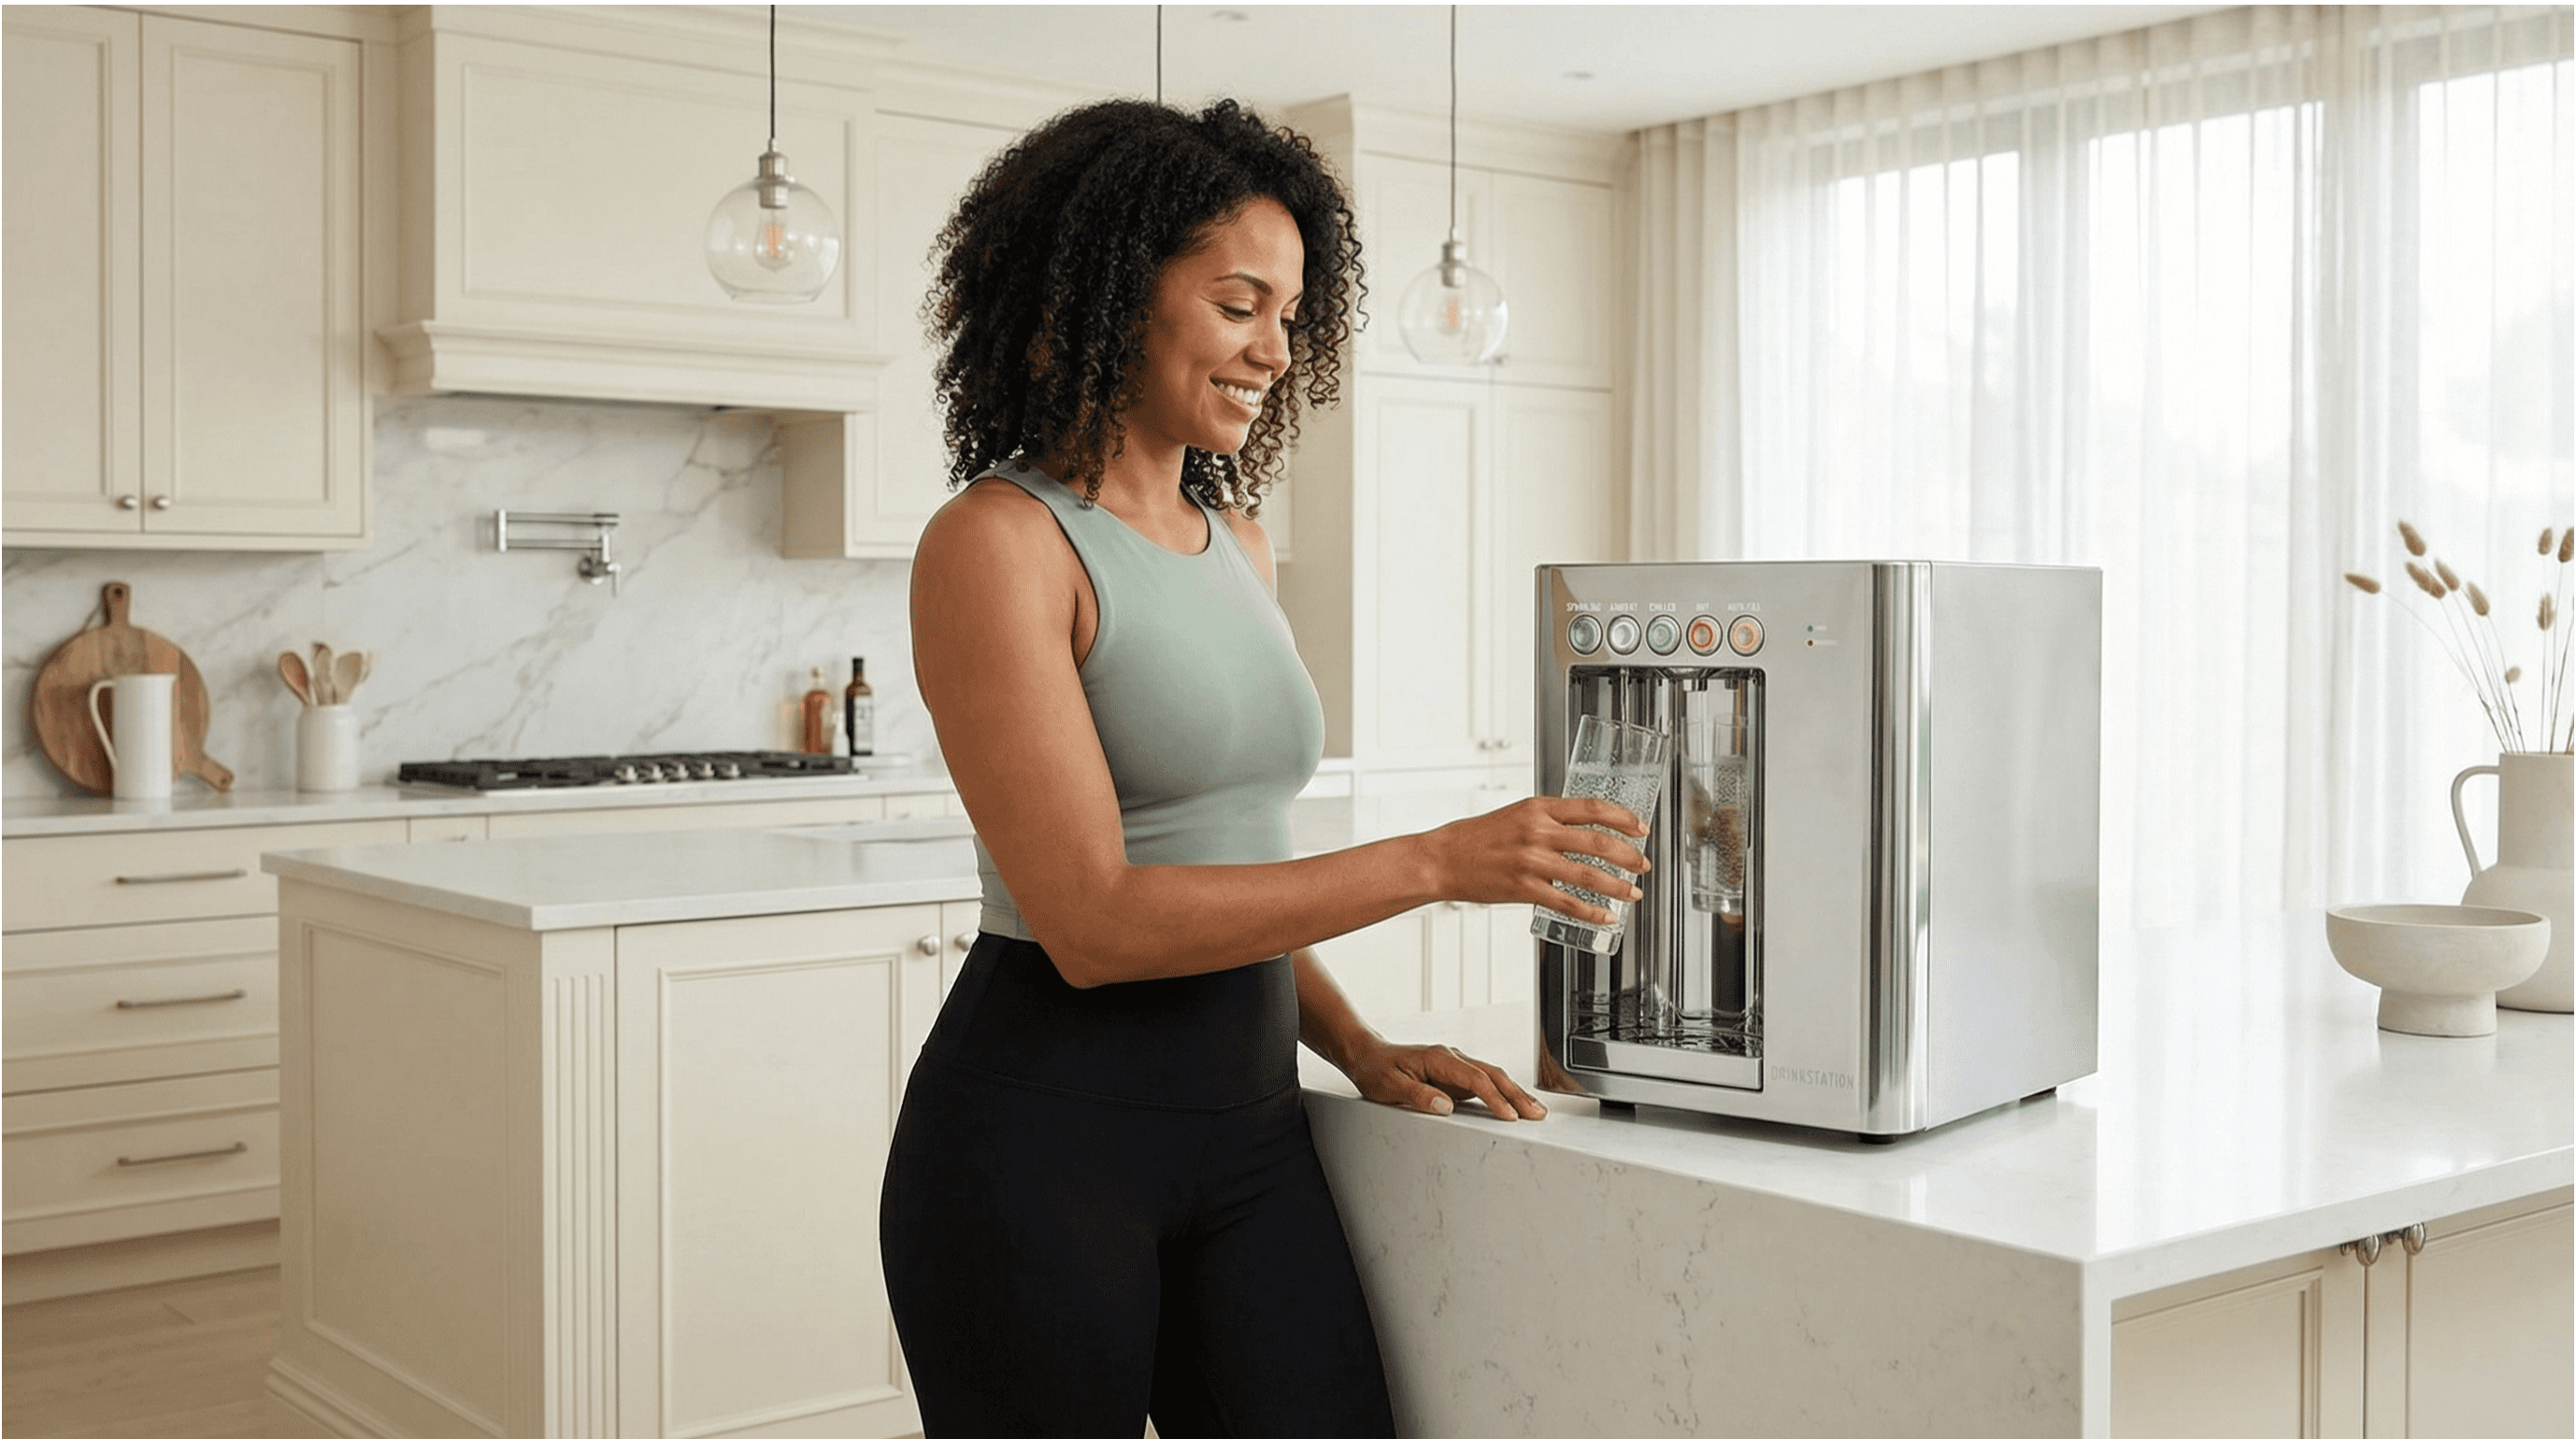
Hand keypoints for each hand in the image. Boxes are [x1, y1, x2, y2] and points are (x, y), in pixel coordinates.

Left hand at [1337, 1037, 1547, 1121]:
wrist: (1368, 1055)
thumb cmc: (1377, 1069)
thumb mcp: (1390, 1087)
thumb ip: (1418, 1096)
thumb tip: (1445, 1106)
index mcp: (1438, 1058)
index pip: (1475, 1078)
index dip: (1494, 1097)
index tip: (1509, 1115)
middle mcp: (1451, 1057)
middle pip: (1491, 1074)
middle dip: (1516, 1094)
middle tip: (1536, 1113)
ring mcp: (1455, 1065)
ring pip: (1492, 1076)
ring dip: (1513, 1093)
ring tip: (1533, 1111)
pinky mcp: (1455, 1074)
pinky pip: (1484, 1082)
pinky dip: (1501, 1093)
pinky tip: (1512, 1105)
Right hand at [1422, 796, 1650, 923]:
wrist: (1443, 859)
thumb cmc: (1477, 837)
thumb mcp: (1516, 814)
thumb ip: (1549, 819)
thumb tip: (1583, 828)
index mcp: (1538, 808)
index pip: (1592, 808)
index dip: (1623, 818)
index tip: (1640, 829)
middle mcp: (1537, 832)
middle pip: (1598, 841)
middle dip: (1629, 855)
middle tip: (1643, 865)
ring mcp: (1532, 861)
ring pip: (1588, 874)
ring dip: (1618, 886)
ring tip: (1633, 892)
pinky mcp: (1524, 889)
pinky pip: (1567, 903)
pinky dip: (1591, 912)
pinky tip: (1605, 916)